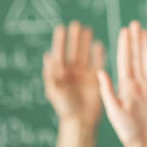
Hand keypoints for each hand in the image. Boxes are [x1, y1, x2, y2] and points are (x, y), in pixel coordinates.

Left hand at [43, 21, 105, 146]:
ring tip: (88, 30)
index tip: (61, 28)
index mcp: (60, 74)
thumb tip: (47, 56)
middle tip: (76, 25)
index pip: (60, 53)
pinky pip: (97, 63)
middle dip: (74, 38)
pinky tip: (99, 45)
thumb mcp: (54, 91)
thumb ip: (51, 74)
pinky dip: (98, 54)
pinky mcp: (95, 79)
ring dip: (86, 43)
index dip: (60, 41)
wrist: (81, 122)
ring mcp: (84, 75)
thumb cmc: (65, 108)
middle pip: (73, 51)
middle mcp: (72, 72)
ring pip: (85, 54)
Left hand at [97, 21, 146, 146]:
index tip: (123, 30)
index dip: (124, 45)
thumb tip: (99, 71)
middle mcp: (137, 85)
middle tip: (134, 24)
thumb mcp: (114, 111)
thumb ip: (107, 91)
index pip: (125, 61)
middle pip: (137, 58)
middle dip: (135, 41)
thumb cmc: (127, 133)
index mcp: (125, 87)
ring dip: (146, 47)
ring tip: (144, 32)